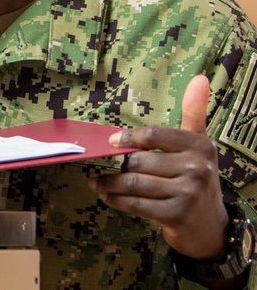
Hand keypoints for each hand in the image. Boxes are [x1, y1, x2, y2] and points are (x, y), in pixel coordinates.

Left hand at [89, 75, 227, 261]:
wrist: (209, 226)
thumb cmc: (195, 178)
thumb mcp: (198, 145)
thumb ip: (194, 112)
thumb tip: (198, 78)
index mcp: (200, 146)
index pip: (155, 135)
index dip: (129, 137)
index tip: (111, 141)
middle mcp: (197, 169)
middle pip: (139, 161)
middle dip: (117, 166)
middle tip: (102, 168)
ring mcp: (188, 194)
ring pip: (134, 183)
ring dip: (108, 184)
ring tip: (97, 183)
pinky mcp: (176, 215)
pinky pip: (135, 205)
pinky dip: (116, 201)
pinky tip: (108, 198)